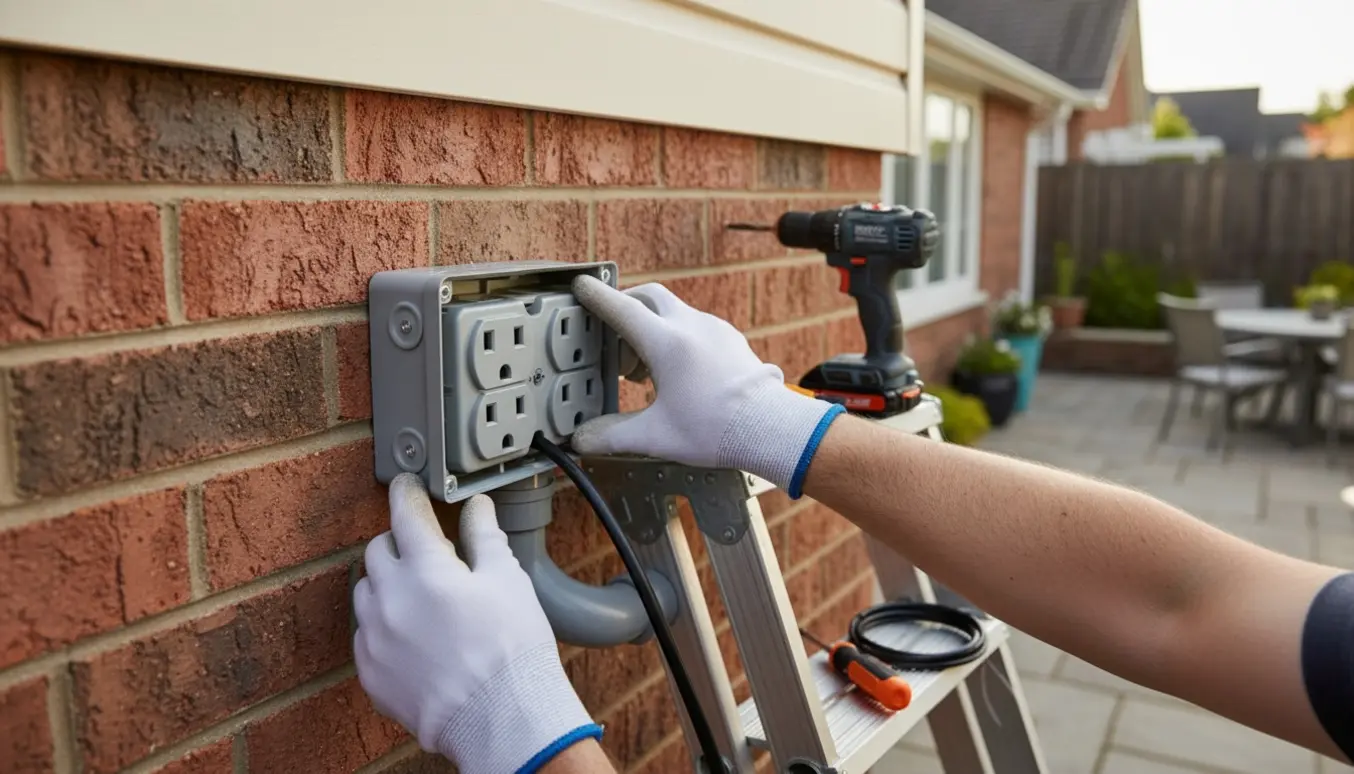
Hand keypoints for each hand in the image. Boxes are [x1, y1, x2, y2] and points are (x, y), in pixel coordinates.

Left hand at [353, 474, 599, 772]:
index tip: (407, 485)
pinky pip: (365, 635)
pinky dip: (383, 625)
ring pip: (366, 592)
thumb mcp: (508, 581)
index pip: (405, 514)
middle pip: (378, 551)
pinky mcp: (370, 672)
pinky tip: (414, 635)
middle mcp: (389, 600)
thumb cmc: (512, 650)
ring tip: (421, 597)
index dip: (407, 493)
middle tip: (427, 552)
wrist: (500, 719)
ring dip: (387, 584)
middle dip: (400, 543)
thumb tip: (477, 510)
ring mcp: (374, 638)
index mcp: (425, 570)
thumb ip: (486, 539)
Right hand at [570, 275, 841, 495]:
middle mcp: (691, 326)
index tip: (582, 285)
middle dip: (625, 306)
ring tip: (640, 366)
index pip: (621, 308)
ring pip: (673, 309)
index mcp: (667, 343)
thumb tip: (583, 440)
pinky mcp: (731, 339)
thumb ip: (612, 435)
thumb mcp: (656, 436)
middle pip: (648, 296)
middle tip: (610, 334)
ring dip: (650, 325)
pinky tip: (674, 369)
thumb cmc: (719, 430)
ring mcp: (715, 329)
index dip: (597, 297)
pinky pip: (695, 323)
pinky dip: (675, 334)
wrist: (772, 429)